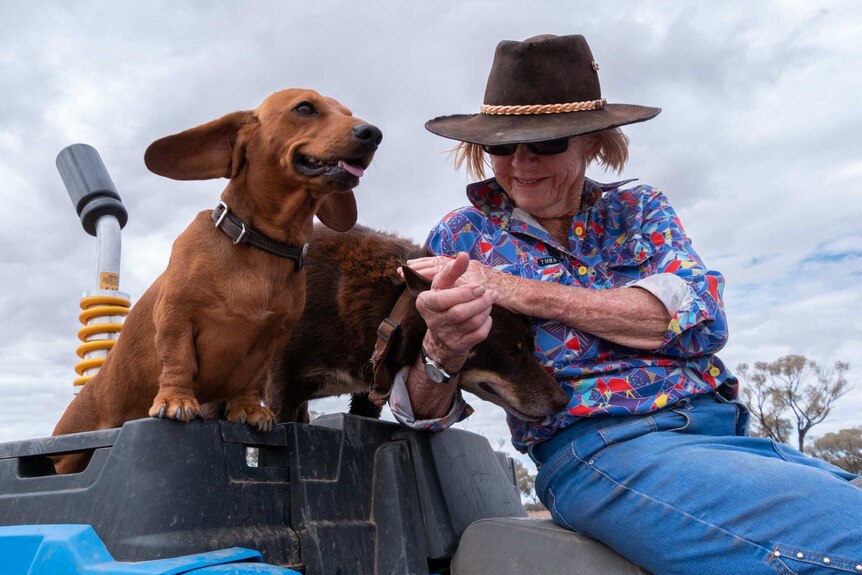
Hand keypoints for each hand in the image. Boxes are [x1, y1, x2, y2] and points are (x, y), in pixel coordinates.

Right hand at [412, 253, 497, 372]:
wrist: (441, 334)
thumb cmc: (443, 301)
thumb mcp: (443, 285)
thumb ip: (452, 269)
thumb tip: (463, 255)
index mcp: (425, 303)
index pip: (442, 300)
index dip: (463, 293)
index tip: (479, 287)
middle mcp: (432, 321)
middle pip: (460, 313)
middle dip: (480, 302)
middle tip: (491, 293)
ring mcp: (445, 336)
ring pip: (472, 322)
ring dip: (485, 310)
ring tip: (489, 301)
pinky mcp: (458, 346)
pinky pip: (479, 334)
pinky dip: (487, 323)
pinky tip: (486, 316)